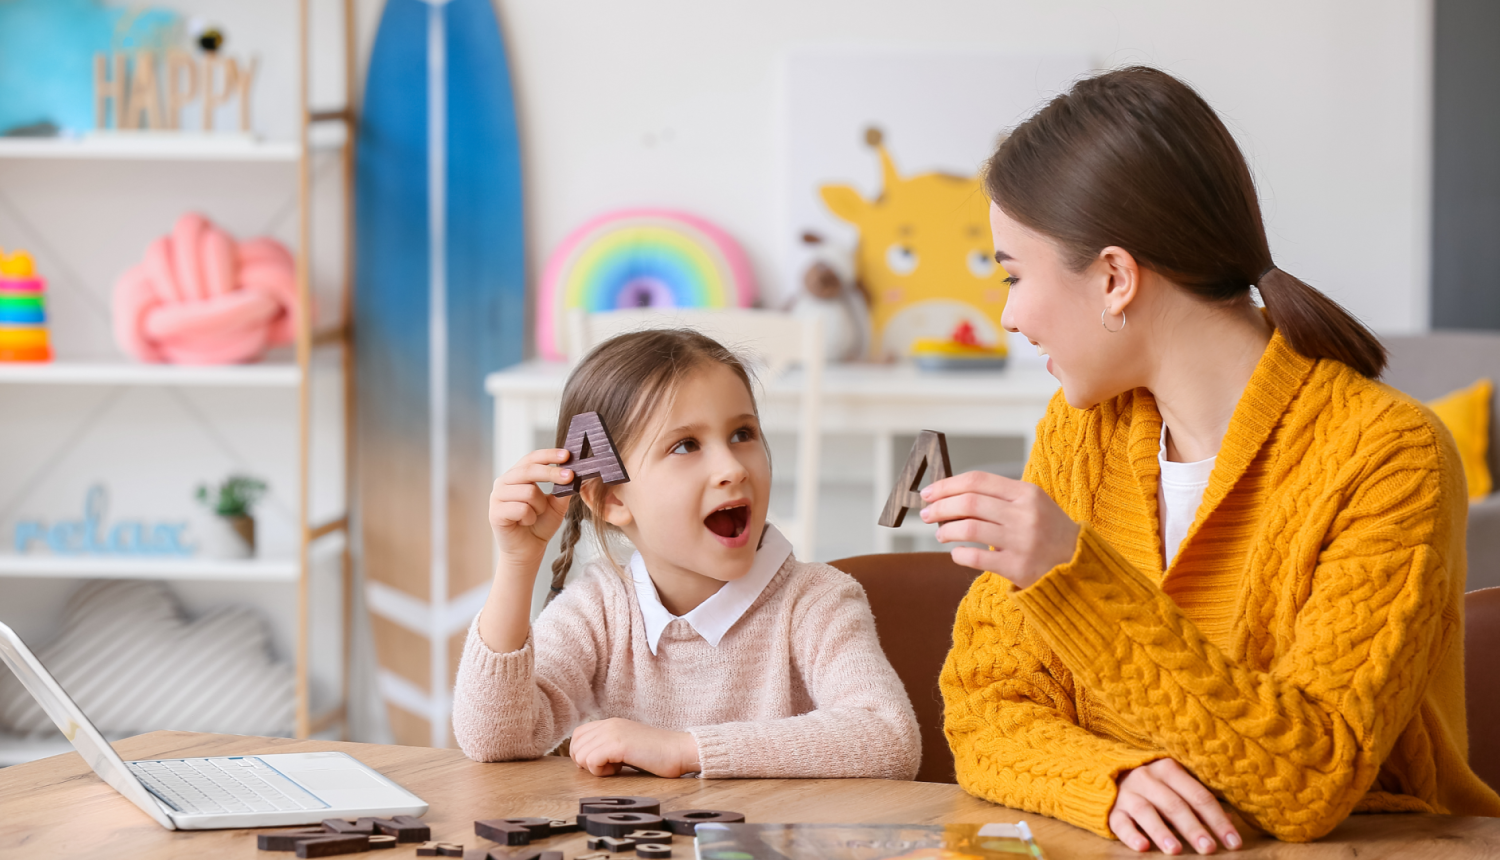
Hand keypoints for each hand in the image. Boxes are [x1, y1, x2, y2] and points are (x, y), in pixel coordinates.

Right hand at [490, 448, 574, 570]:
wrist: (528, 550)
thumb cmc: (540, 525)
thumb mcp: (557, 505)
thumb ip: (562, 490)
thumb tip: (574, 474)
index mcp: (517, 476)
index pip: (531, 458)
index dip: (548, 455)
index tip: (567, 455)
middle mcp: (504, 482)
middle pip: (529, 470)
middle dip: (552, 473)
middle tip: (570, 477)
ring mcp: (497, 496)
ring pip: (528, 492)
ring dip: (540, 507)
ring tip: (535, 515)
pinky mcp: (495, 512)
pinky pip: (521, 509)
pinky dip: (530, 518)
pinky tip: (525, 523)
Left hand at [568, 718, 699, 777]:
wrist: (679, 751)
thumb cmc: (657, 755)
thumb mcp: (627, 745)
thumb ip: (609, 746)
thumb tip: (587, 759)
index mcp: (611, 723)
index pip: (578, 735)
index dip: (581, 753)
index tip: (599, 764)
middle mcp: (609, 724)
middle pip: (576, 745)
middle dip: (586, 763)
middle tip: (607, 767)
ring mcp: (613, 732)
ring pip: (581, 754)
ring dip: (594, 768)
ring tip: (615, 768)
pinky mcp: (618, 744)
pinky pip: (591, 761)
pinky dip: (601, 772)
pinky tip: (618, 770)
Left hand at [918, 471, 1079, 588]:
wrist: (1079, 565)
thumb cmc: (1048, 531)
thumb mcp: (1032, 504)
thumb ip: (998, 496)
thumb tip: (951, 494)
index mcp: (1026, 492)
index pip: (977, 480)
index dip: (947, 485)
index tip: (929, 493)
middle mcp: (1024, 514)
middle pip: (969, 503)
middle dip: (940, 508)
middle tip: (926, 514)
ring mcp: (1022, 540)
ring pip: (969, 529)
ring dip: (946, 530)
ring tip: (940, 534)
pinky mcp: (1018, 567)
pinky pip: (977, 557)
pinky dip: (959, 554)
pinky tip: (956, 553)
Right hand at [1111, 759, 1240, 853]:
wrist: (1109, 777)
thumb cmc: (1153, 785)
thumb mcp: (1176, 787)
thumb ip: (1199, 801)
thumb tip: (1229, 819)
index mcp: (1169, 769)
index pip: (1199, 796)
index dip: (1218, 820)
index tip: (1233, 843)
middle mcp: (1147, 778)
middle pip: (1175, 805)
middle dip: (1193, 828)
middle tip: (1209, 849)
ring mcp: (1127, 793)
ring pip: (1146, 812)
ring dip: (1162, 831)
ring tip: (1176, 850)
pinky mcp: (1111, 809)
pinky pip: (1120, 822)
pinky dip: (1131, 835)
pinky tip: (1142, 846)